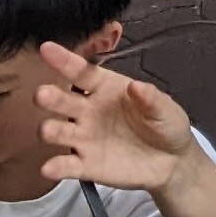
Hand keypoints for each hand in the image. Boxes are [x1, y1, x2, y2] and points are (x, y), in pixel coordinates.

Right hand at [38, 44, 200, 195]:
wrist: (173, 162)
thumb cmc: (166, 125)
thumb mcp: (165, 108)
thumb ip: (151, 98)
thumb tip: (136, 86)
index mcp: (105, 89)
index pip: (81, 72)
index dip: (64, 60)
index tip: (46, 49)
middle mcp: (88, 111)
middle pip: (62, 100)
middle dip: (49, 97)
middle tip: (42, 95)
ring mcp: (84, 138)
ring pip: (57, 131)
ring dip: (49, 130)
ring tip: (49, 130)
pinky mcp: (86, 165)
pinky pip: (66, 166)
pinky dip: (55, 167)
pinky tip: (49, 168)